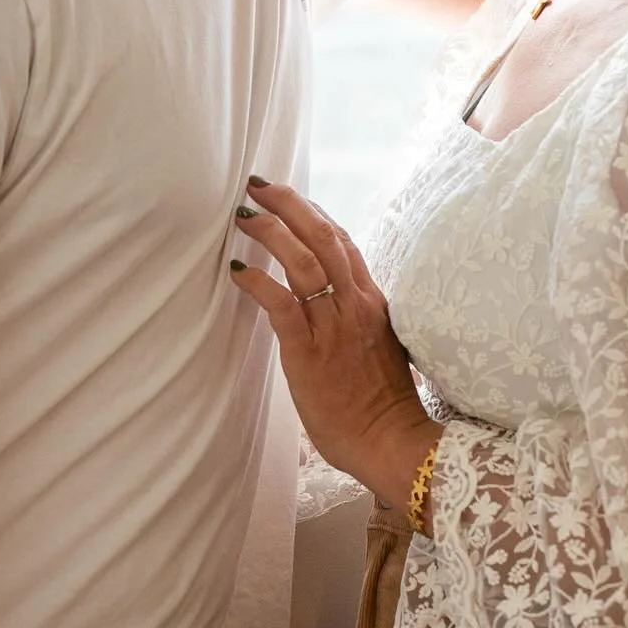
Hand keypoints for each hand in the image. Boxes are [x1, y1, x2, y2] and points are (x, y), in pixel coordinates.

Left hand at [229, 179, 439, 506]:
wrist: (390, 442)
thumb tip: (330, 305)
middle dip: (289, 204)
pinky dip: (258, 281)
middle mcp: (355, 305)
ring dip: (270, 232)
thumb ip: (355, 321)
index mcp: (372, 302)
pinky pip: (281, 304)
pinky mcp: (309, 351)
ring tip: (244, 215)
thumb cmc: (380, 404)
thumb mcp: (376, 347)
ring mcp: (333, 326)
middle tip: (259, 185)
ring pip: (303, 261)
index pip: (343, 242)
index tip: (291, 196)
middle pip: (324, 236)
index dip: (314, 213)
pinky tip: (237, 270)